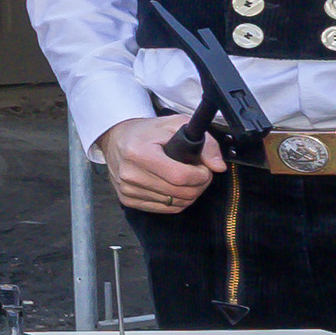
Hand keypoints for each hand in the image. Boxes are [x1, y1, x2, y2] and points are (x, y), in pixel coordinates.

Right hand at [96, 115, 216, 214]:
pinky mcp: (127, 200)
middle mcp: (130, 173)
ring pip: (175, 204)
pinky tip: (175, 187)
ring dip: (189, 194)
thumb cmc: (147, 132)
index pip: (180, 176)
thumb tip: (218, 166)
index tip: (204, 168)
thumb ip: (204, 142)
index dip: (200, 175)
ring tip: (187, 179)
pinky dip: (177, 201)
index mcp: (139, 153)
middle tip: (200, 173)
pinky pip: (164, 209)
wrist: (117, 139)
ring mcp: (127, 189)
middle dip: (199, 185)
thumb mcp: (176, 125)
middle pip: (179, 193)